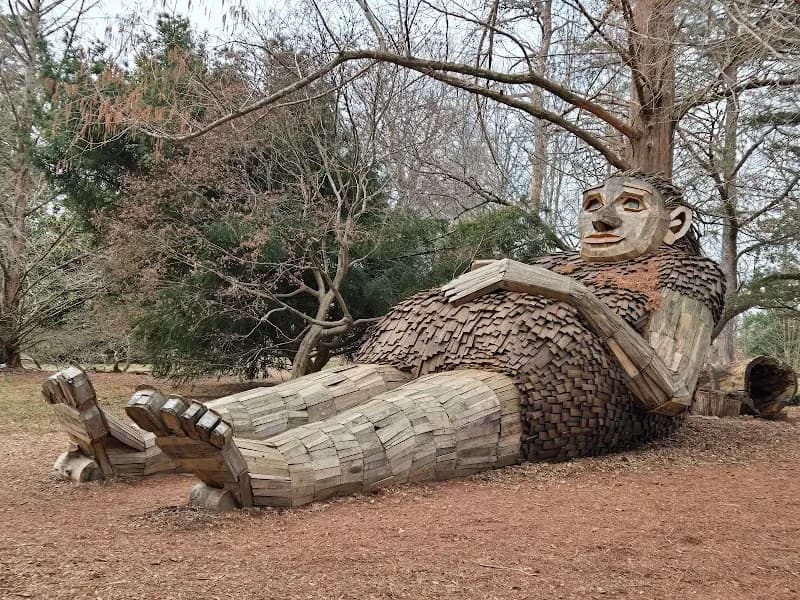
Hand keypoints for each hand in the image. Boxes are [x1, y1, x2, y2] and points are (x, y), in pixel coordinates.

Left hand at [442, 259, 578, 305]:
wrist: (565, 289)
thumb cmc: (548, 288)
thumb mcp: (526, 282)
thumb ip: (509, 279)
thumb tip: (501, 282)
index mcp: (506, 264)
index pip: (480, 272)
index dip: (465, 281)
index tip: (452, 288)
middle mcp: (503, 264)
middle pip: (475, 276)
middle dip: (458, 285)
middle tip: (442, 293)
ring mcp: (505, 270)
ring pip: (477, 282)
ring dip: (459, 291)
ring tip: (446, 298)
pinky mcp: (508, 278)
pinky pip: (483, 287)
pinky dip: (468, 294)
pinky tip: (456, 300)